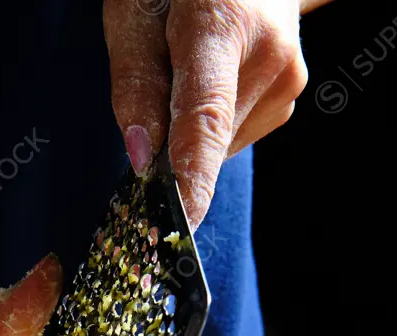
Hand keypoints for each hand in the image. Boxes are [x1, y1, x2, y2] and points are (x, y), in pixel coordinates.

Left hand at [104, 0, 308, 228]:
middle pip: (202, 142)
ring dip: (189, 127)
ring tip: (191, 64)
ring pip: (216, 145)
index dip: (189, 182)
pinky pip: (230, 135)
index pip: (204, 121)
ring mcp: (286, 79)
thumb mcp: (134, 9)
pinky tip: (212, 75)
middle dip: (168, 139)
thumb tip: (141, 157)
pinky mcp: (288, 96)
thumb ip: (134, 80)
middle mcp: (268, 56)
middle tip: (155, 85)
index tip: (178, 228)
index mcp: (224, 22)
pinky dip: (210, 122)